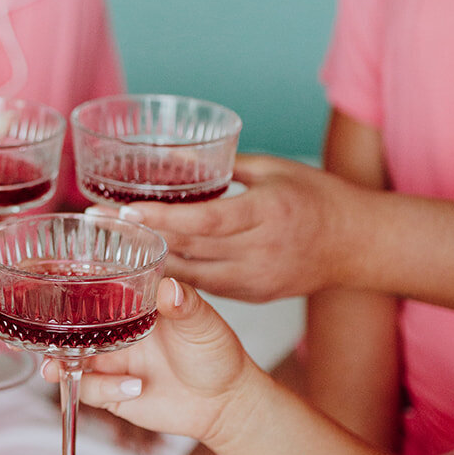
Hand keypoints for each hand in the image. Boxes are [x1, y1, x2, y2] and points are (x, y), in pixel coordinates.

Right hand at [41, 279, 259, 446]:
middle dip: (48, 331)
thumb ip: (186, 305)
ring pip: (69, 360)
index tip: (47, 289)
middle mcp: (114, 331)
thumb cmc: (216, 354)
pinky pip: (90, 389)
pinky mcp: (112, 392)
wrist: (224, 403)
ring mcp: (111, 361)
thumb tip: (169, 288)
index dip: (66, 292)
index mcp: (131, 305)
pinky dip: (103, 388)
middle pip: (69, 327)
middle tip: (32, 335)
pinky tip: (133, 387)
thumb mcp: (204, 324)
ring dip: (58, 363)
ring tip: (55, 368)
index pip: (91, 292)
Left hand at [95, 155, 363, 301]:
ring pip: (190, 274)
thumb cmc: (317, 197)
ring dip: (147, 261)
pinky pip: (204, 286)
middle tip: (95, 224)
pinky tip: (141, 265)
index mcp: (268, 213)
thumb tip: (172, 158)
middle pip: (189, 248)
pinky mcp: (253, 295)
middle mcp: (260, 251)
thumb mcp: (273, 169)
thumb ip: (223, 167)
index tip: (124, 210)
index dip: (162, 217)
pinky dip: (172, 276)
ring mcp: (256, 279)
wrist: (358, 244)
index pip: (206, 221)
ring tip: (106, 247)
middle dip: (139, 236)